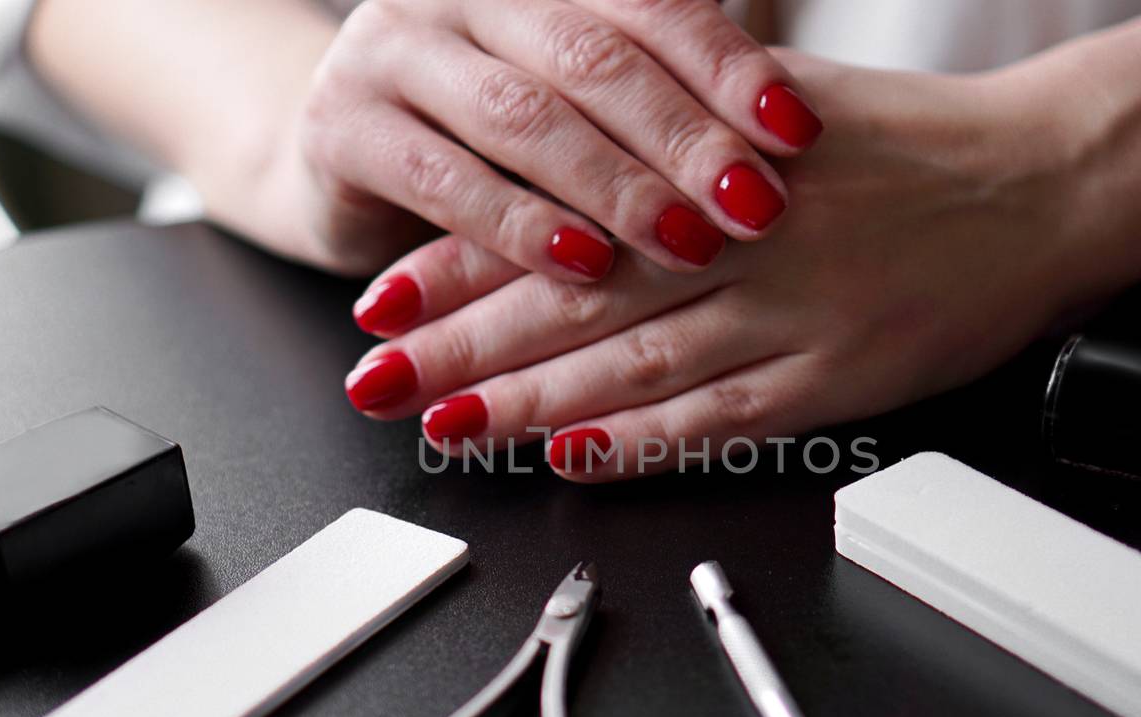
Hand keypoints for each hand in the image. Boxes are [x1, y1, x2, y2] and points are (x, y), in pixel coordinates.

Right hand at [273, 0, 820, 279]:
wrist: (347, 160)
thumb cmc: (495, 145)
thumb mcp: (578, 111)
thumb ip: (660, 98)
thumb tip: (797, 130)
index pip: (651, 6)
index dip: (729, 69)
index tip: (800, 135)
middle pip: (594, 56)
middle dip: (685, 138)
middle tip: (757, 206)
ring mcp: (393, 50)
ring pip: (523, 115)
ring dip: (615, 188)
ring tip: (688, 244)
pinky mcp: (340, 126)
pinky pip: (443, 179)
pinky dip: (520, 228)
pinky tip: (584, 267)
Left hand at [343, 51, 1127, 479]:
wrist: (1046, 181)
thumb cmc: (920, 144)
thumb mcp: (787, 104)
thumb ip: (681, 135)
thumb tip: (580, 150)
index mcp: (713, 166)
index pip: (560, 215)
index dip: (463, 260)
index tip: (388, 295)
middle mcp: (738, 238)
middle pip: (572, 298)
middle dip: (464, 343)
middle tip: (382, 378)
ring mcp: (788, 313)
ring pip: (631, 365)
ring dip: (529, 402)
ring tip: (449, 427)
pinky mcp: (836, 376)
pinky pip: (721, 418)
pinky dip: (643, 442)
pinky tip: (577, 459)